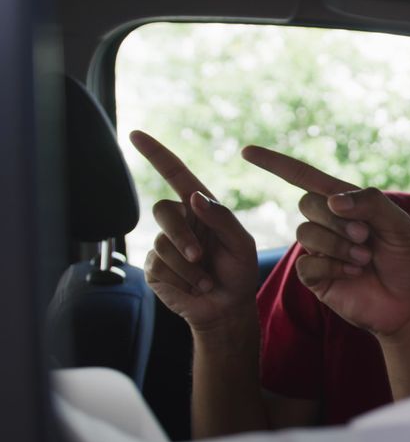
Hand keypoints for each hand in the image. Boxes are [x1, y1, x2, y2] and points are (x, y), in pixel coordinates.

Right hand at [132, 131, 257, 332]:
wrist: (228, 307)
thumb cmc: (239, 272)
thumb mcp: (241, 244)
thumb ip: (222, 219)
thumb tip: (194, 196)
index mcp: (200, 208)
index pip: (175, 175)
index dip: (156, 154)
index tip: (136, 134)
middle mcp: (179, 221)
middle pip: (163, 210)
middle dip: (181, 235)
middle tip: (199, 257)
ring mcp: (163, 243)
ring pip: (161, 243)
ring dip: (187, 266)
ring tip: (206, 280)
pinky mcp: (153, 267)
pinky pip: (158, 266)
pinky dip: (181, 279)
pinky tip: (194, 287)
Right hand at [242, 146, 409, 335]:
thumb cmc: (408, 260)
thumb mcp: (399, 223)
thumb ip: (371, 202)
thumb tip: (332, 200)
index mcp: (346, 203)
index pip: (304, 177)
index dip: (276, 163)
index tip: (246, 151)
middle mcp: (329, 224)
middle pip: (306, 203)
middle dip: (336, 219)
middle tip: (365, 237)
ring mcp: (320, 250)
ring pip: (305, 233)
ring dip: (337, 244)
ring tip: (365, 258)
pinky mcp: (316, 277)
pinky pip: (305, 263)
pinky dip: (331, 265)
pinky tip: (354, 273)